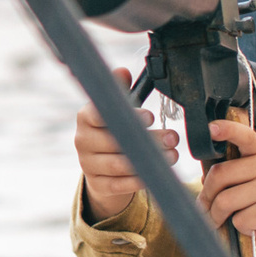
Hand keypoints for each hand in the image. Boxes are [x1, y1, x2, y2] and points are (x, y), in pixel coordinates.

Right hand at [76, 67, 177, 221]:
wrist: (101, 168)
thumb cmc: (113, 131)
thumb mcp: (116, 109)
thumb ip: (119, 91)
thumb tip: (121, 71)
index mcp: (85, 118)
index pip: (100, 114)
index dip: (126, 116)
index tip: (150, 117)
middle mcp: (82, 141)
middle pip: (115, 141)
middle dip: (148, 140)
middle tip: (172, 138)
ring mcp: (88, 165)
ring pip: (119, 164)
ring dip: (148, 161)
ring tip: (172, 155)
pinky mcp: (97, 185)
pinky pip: (119, 185)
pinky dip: (139, 180)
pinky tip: (156, 174)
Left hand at [197, 117, 255, 240]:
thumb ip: (250, 174)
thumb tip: (212, 186)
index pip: (244, 135)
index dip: (225, 130)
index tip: (211, 128)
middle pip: (220, 176)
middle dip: (207, 198)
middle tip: (208, 211)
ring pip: (226, 201)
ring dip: (221, 218)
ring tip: (232, 223)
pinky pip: (241, 220)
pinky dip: (243, 229)